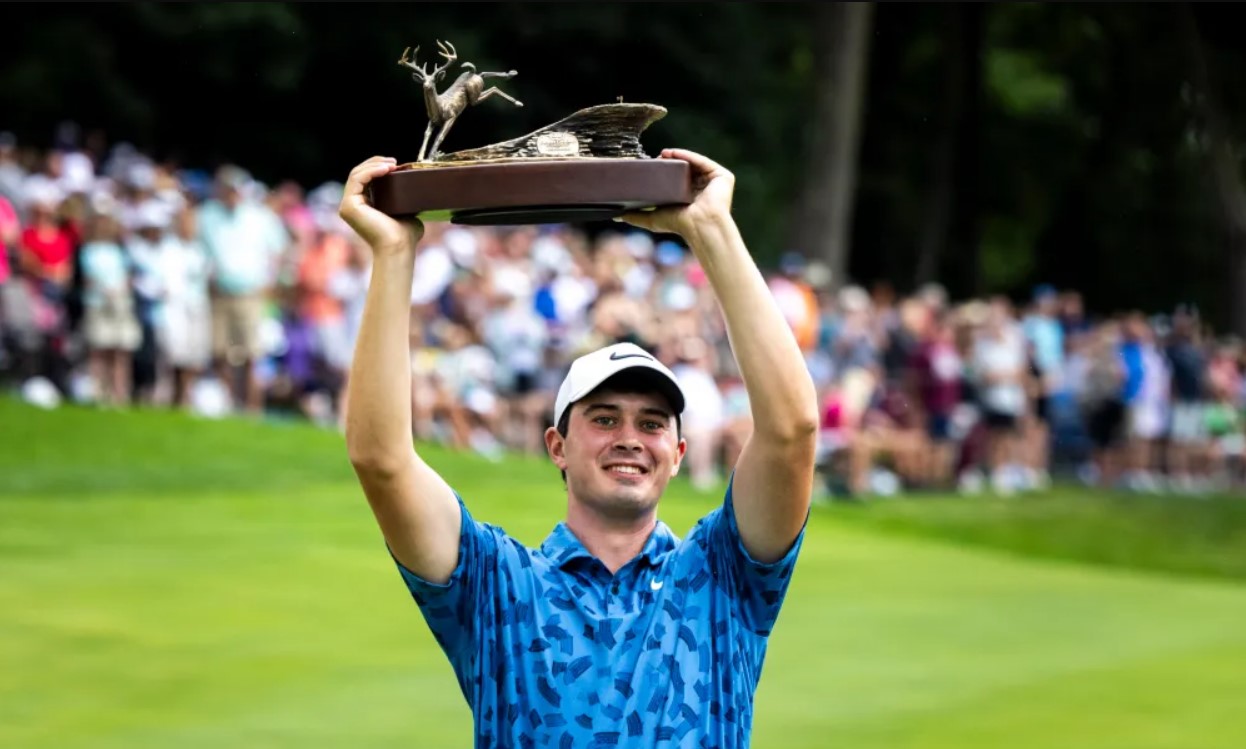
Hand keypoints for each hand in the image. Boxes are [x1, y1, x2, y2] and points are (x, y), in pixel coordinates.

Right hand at [338, 156, 423, 253]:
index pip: (365, 178)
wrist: (400, 247)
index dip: (378, 167)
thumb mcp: (406, 210)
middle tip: (394, 161)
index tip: (396, 164)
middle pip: (359, 173)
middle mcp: (352, 205)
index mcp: (363, 206)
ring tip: (392, 164)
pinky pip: (357, 179)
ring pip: (356, 174)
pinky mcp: (349, 206)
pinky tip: (386, 169)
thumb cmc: (405, 235)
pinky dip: (371, 171)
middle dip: (376, 163)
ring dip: (374, 165)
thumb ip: (405, 199)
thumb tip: (418, 189)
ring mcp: (348, 206)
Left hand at [616, 149, 734, 239]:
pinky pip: (703, 162)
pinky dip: (689, 155)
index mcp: (690, 196)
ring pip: (694, 163)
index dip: (663, 170)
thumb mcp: (653, 219)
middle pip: (685, 168)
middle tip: (655, 157)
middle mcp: (703, 188)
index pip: (676, 178)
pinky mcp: (723, 177)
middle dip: (670, 161)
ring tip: (663, 154)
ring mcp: (713, 182)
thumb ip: (636, 217)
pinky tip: (674, 153)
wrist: (700, 226)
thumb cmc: (680, 225)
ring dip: (678, 156)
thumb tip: (616, 216)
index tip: (650, 164)